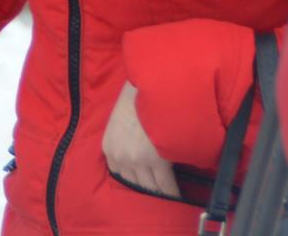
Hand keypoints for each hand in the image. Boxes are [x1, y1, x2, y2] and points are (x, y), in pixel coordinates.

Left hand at [102, 82, 178, 197]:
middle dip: (148, 192)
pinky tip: (178, 198)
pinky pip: (166, 185)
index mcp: (109, 147)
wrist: (152, 86)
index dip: (135, 183)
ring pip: (151, 188)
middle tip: (159, 199)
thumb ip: (124, 140)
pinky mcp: (157, 161)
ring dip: (161, 194)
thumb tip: (138, 153)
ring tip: (170, 202)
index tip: (145, 189)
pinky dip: (172, 193)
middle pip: (135, 185)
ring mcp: (137, 160)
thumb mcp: (120, 119)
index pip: (121, 176)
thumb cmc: (138, 97)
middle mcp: (120, 157)